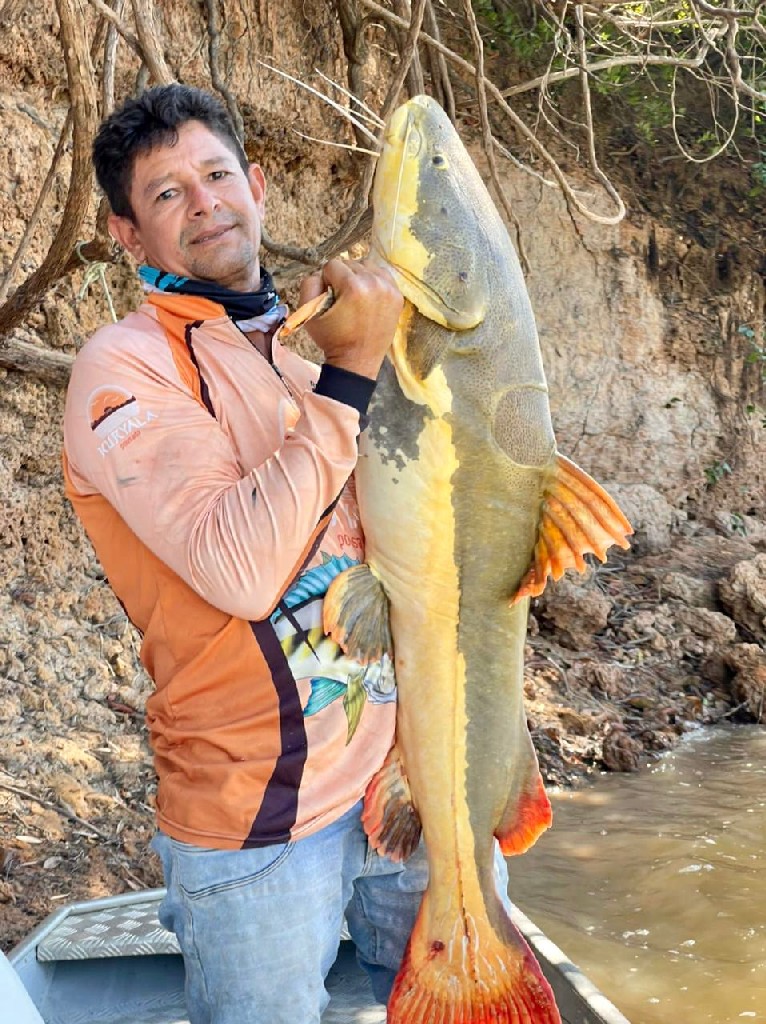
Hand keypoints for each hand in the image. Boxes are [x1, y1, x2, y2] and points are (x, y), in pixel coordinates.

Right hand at [298, 258, 402, 379]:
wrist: (357, 361)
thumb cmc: (332, 339)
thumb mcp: (309, 313)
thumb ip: (309, 284)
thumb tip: (321, 273)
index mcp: (353, 287)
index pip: (333, 265)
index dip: (326, 281)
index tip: (330, 298)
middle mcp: (374, 283)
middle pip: (351, 263)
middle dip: (343, 278)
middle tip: (343, 301)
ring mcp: (389, 289)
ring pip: (367, 266)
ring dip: (358, 278)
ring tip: (355, 298)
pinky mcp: (397, 296)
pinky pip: (382, 276)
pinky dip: (373, 282)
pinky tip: (367, 298)